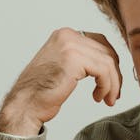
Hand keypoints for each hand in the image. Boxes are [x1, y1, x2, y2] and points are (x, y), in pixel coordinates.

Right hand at [0, 28, 122, 135]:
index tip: (112, 83)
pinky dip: (107, 86)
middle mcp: (68, 35)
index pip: (100, 42)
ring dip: (113, 84)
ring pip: (108, 62)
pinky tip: (98, 97)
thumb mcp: (64, 67)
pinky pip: (104, 71)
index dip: (111, 64)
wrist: (24, 104)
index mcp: (65, 35)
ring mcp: (70, 45)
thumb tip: (109, 62)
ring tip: (107, 99)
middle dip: (115, 74)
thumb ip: (82, 59)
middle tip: (114, 94)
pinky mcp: (73, 59)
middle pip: (107, 51)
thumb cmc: (42, 92)